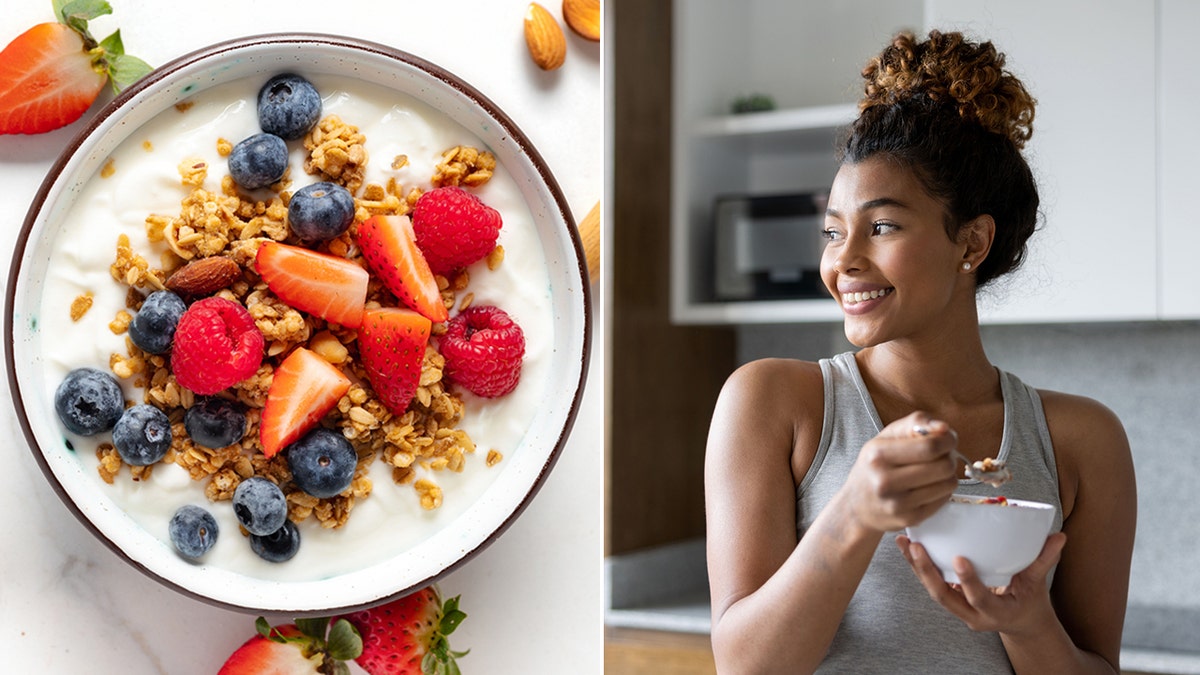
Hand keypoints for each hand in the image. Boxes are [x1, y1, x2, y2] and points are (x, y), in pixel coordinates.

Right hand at [840, 411, 959, 533]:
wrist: (856, 505)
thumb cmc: (875, 466)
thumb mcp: (886, 437)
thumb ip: (915, 424)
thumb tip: (944, 428)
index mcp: (878, 454)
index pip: (930, 446)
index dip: (947, 440)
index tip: (948, 439)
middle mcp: (885, 480)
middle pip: (943, 466)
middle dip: (949, 457)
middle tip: (942, 455)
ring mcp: (898, 503)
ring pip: (948, 483)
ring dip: (948, 474)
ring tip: (934, 471)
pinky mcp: (909, 518)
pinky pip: (944, 499)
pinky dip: (942, 490)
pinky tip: (928, 486)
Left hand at [897, 532, 1066, 635]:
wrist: (1019, 621)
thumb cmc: (1028, 600)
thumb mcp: (1037, 585)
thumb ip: (1043, 561)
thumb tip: (1059, 537)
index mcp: (995, 613)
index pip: (979, 599)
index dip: (969, 581)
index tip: (959, 559)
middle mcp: (972, 614)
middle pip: (944, 597)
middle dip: (927, 573)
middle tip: (917, 547)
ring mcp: (958, 609)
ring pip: (932, 590)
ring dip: (915, 567)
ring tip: (904, 542)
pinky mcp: (949, 598)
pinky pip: (930, 583)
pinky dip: (918, 566)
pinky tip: (907, 545)